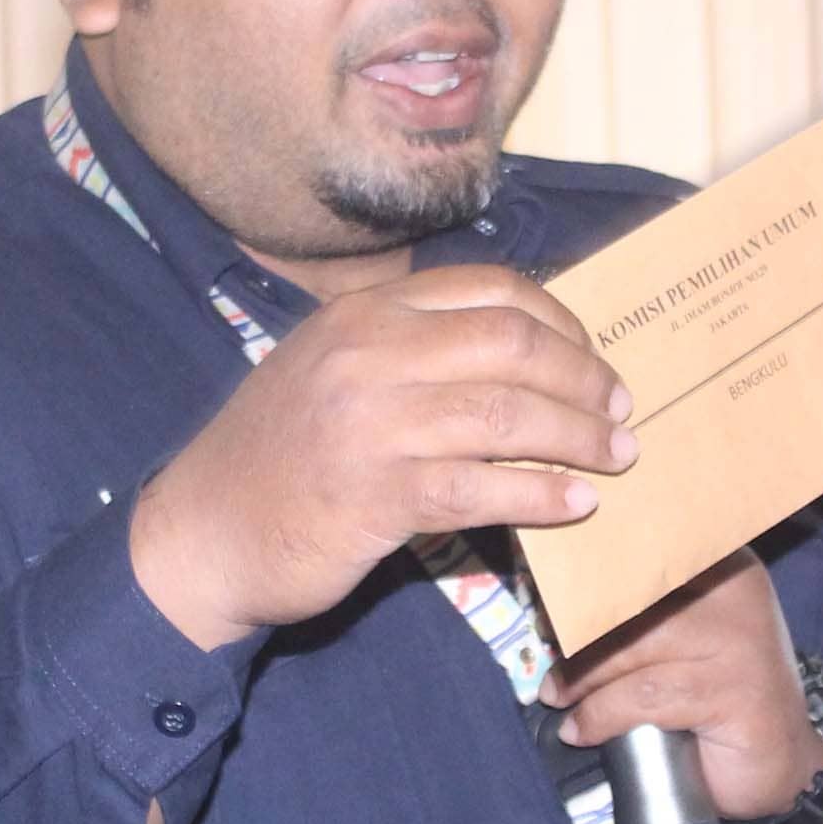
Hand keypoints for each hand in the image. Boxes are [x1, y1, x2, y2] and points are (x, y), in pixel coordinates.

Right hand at [128, 266, 632, 647]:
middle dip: (584, 378)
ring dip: (578, 438)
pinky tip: (575, 506)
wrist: (201, 533)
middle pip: (513, 344)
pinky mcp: (375, 497)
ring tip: (616, 459)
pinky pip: (483, 490)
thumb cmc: (278, 455)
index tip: (594, 359)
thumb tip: (521, 353)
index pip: (492, 290)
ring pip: (508, 416)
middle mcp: (369, 353)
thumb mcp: (331, 369)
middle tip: (620, 412)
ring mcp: (371, 424)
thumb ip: (409, 349)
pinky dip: (541, 497)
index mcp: (364, 312)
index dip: (562, 322)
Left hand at [540, 552, 822, 822]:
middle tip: (545, 649)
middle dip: (574, 626)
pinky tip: (581, 729)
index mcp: (720, 560)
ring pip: (630, 646)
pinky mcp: (730, 692)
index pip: (641, 548)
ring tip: (557, 695)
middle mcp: (733, 590)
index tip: (544, 590)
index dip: (587, 569)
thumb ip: (637, 602)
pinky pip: (643, 696)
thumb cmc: (716, 692)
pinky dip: (600, 715)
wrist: (778, 762)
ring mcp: (737, 640)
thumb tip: (551, 589)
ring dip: (581, 677)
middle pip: (628, 595)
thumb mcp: (677, 631)